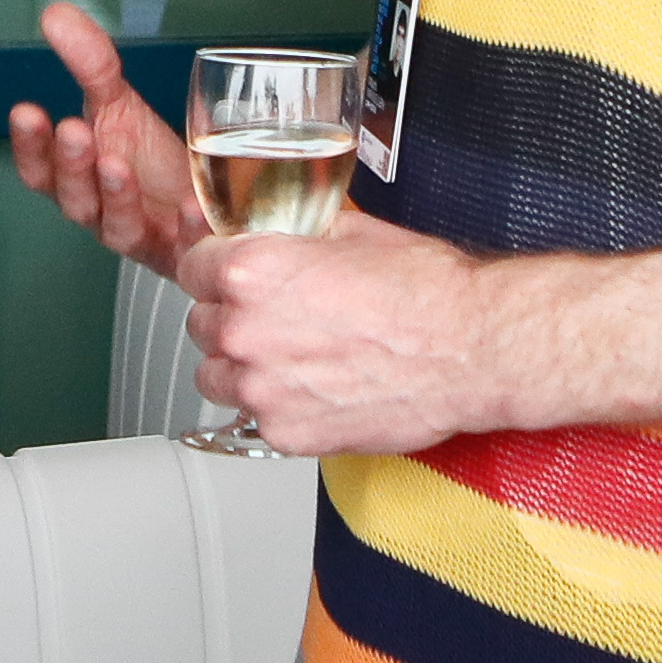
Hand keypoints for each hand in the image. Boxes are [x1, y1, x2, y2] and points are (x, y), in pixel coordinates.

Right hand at [4, 0, 196, 276]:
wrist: (204, 206)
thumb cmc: (150, 163)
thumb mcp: (119, 105)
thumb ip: (88, 63)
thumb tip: (55, 14)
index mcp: (78, 180)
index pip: (41, 171)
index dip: (31, 146)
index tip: (26, 111)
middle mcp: (102, 212)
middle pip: (76, 199)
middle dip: (72, 166)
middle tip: (75, 131)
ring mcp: (142, 234)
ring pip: (118, 226)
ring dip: (117, 195)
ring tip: (116, 164)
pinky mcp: (184, 252)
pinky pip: (184, 244)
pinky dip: (187, 225)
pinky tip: (191, 204)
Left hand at [182, 213, 504, 460]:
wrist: (471, 350)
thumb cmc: (425, 292)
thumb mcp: (349, 232)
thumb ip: (289, 234)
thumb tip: (263, 229)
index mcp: (252, 272)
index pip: (191, 265)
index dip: (215, 268)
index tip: (229, 275)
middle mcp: (245, 332)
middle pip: (199, 323)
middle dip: (230, 317)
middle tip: (274, 317)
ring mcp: (261, 389)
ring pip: (215, 376)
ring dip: (240, 366)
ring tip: (287, 357)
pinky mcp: (284, 433)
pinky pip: (253, 418)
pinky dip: (275, 406)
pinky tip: (313, 388)